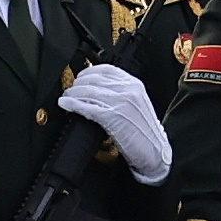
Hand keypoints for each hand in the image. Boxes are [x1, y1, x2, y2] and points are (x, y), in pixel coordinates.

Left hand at [57, 64, 169, 184]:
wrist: (156, 152)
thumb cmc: (145, 132)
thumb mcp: (137, 105)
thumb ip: (122, 94)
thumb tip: (99, 91)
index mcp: (135, 84)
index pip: (107, 69)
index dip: (89, 72)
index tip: (80, 77)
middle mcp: (128, 90)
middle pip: (94, 79)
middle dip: (77, 83)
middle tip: (69, 90)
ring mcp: (120, 102)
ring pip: (88, 91)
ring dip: (72, 93)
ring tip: (65, 97)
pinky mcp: (112, 116)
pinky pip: (87, 106)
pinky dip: (73, 104)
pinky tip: (65, 104)